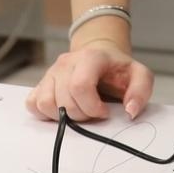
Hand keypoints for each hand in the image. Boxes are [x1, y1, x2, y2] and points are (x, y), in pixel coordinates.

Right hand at [25, 39, 154, 122]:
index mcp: (90, 57)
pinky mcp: (40, 83)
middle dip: (80, 115)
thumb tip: (130, 111)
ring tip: (79, 112)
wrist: (100, 56)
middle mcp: (66, 62)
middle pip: (64, 99)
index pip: (80, 86)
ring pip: (45, 103)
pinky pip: (33, 104)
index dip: (92, 106)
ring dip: (62, 116)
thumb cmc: (117, 70)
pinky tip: (62, 110)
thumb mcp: (139, 75)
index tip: (104, 112)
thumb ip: (140, 91)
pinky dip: (45, 113)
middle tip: (93, 113)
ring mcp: (51, 72)